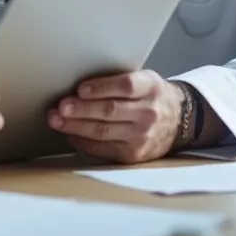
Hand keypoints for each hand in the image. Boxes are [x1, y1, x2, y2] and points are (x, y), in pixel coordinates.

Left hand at [47, 70, 187, 163]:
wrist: (179, 121)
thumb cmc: (151, 96)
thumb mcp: (144, 80)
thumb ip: (118, 80)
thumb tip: (78, 85)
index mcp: (151, 87)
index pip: (126, 86)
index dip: (101, 87)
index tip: (80, 88)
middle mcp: (149, 113)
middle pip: (110, 110)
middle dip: (81, 109)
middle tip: (61, 106)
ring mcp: (142, 136)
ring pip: (102, 131)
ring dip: (75, 126)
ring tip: (56, 120)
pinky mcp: (133, 155)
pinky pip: (101, 149)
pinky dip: (82, 141)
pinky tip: (70, 134)